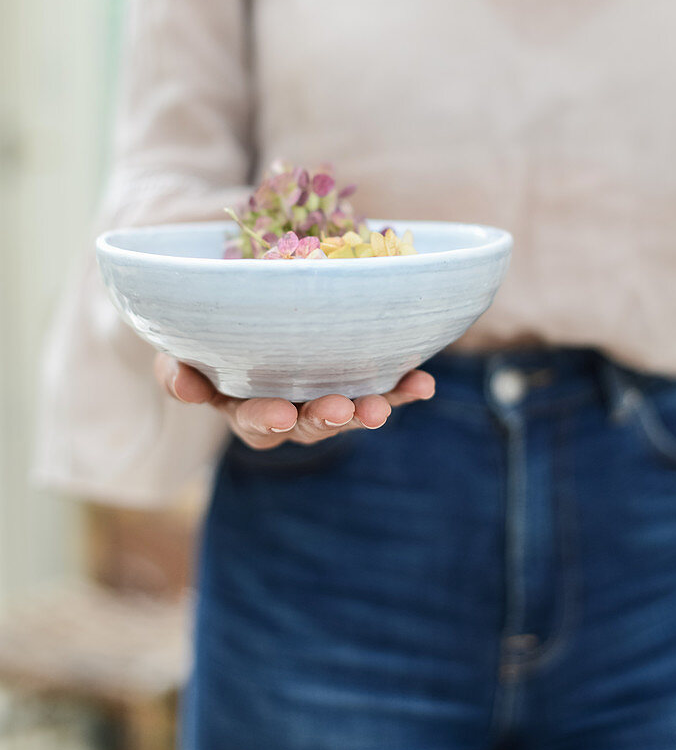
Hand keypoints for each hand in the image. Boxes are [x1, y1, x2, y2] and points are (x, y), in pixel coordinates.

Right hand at [153, 353, 435, 450]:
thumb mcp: (181, 355)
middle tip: (338, 408)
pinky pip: (383, 392)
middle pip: (309, 425)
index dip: (264, 417)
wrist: (243, 324)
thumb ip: (178, 372)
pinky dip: (402, 390)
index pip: (254, 421)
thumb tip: (185, 384)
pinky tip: (422, 383)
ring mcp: (325, 401)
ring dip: (369, 409)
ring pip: (348, 412)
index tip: (279, 411)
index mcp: (244, 408)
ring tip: (383, 405)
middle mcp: (290, 414)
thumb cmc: (208, 343)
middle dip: (325, 417)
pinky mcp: (357, 384)